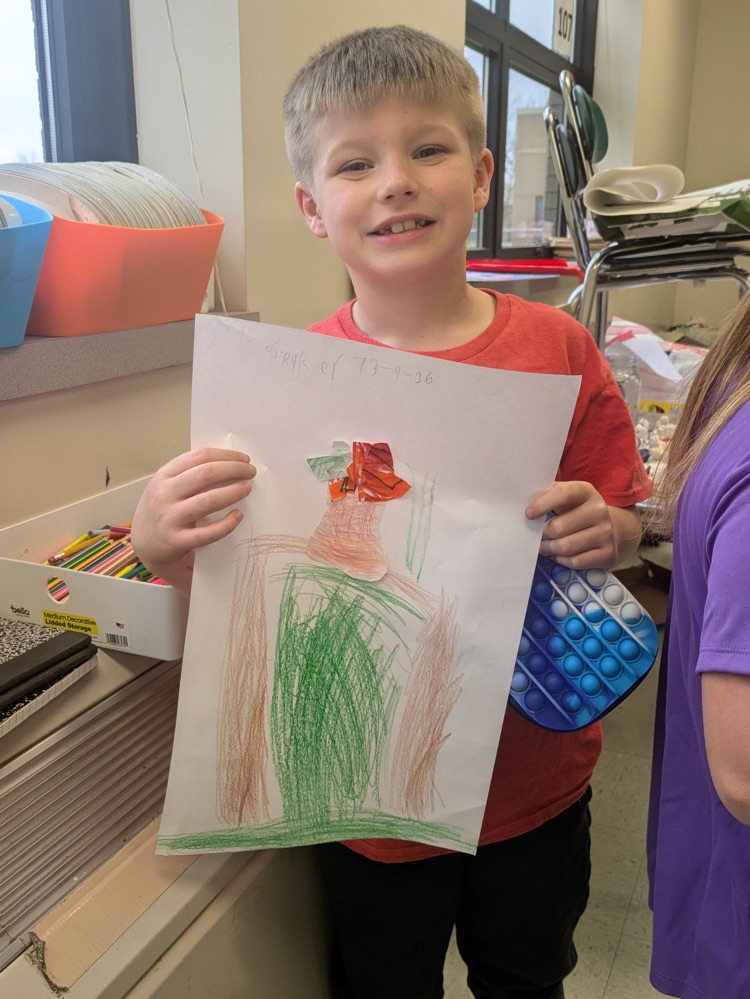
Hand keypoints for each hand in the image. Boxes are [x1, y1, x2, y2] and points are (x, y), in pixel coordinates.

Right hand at [131, 449, 255, 593]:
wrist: (145, 544)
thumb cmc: (162, 510)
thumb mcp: (166, 486)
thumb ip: (189, 474)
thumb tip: (229, 463)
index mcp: (164, 476)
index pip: (199, 456)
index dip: (226, 456)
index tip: (243, 459)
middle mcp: (164, 494)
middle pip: (206, 474)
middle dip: (234, 470)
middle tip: (250, 472)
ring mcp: (170, 518)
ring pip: (208, 501)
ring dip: (233, 492)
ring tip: (246, 489)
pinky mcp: (177, 541)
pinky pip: (208, 533)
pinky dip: (227, 524)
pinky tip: (238, 516)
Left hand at [525, 480, 628, 569]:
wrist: (608, 527)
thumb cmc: (575, 510)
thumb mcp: (564, 498)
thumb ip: (546, 495)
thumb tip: (522, 501)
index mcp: (585, 491)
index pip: (564, 494)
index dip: (543, 504)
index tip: (528, 514)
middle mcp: (599, 510)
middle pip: (559, 527)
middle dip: (542, 535)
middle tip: (537, 537)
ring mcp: (606, 532)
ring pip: (566, 546)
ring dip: (549, 549)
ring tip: (544, 547)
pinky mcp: (608, 553)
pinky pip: (575, 561)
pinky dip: (562, 560)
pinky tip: (558, 555)